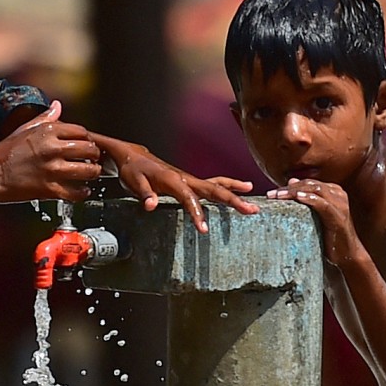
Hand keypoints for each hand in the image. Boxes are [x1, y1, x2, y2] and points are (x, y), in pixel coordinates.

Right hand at [0, 100, 102, 202]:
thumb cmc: (4, 152)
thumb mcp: (24, 129)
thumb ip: (44, 118)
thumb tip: (57, 105)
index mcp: (47, 131)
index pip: (81, 131)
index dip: (87, 138)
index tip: (87, 143)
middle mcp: (52, 148)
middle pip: (89, 149)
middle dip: (95, 154)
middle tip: (94, 159)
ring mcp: (51, 169)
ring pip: (87, 170)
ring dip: (93, 173)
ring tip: (91, 173)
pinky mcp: (49, 189)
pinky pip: (75, 192)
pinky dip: (82, 193)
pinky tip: (82, 191)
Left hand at [93, 134, 255, 232]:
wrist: (134, 157)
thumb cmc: (133, 169)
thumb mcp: (133, 182)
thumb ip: (143, 193)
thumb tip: (150, 205)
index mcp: (172, 179)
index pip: (188, 197)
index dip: (196, 212)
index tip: (204, 229)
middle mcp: (185, 178)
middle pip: (213, 188)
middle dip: (232, 200)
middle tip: (251, 210)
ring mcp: (189, 179)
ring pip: (217, 184)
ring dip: (235, 192)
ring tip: (252, 202)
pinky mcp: (190, 181)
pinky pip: (213, 183)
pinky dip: (228, 186)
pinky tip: (241, 189)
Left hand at [267, 178, 358, 265]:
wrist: (347, 254)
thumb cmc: (329, 234)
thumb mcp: (315, 214)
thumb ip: (305, 198)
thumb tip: (291, 180)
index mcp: (332, 191)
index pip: (307, 183)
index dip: (288, 186)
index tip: (271, 193)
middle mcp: (338, 194)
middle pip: (309, 185)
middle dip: (288, 188)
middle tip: (271, 195)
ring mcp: (340, 204)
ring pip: (315, 190)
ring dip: (294, 192)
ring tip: (279, 196)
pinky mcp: (339, 216)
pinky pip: (323, 204)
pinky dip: (309, 199)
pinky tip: (297, 199)